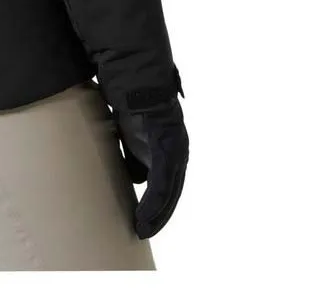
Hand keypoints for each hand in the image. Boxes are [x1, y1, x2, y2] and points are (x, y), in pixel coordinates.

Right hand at [114, 96, 188, 238]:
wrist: (133, 77)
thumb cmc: (131, 102)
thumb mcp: (132, 133)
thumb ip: (136, 154)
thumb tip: (134, 178)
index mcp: (170, 147)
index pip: (167, 184)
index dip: (157, 205)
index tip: (143, 221)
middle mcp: (177, 150)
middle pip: (171, 192)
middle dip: (158, 215)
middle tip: (142, 232)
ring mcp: (174, 149)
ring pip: (169, 192)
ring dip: (156, 213)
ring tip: (141, 229)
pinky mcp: (166, 147)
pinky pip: (162, 182)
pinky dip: (154, 202)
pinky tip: (143, 215)